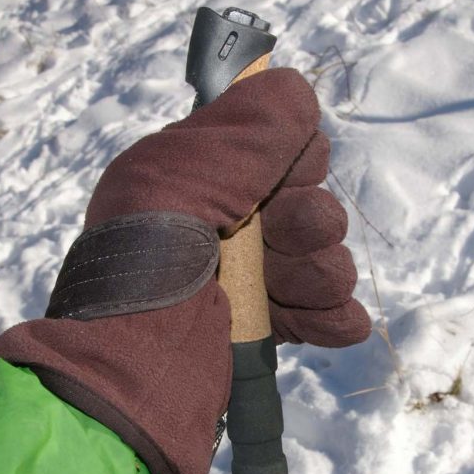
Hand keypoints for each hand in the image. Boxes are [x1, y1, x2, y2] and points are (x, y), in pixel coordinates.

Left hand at [0, 69, 369, 473]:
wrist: (132, 384)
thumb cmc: (147, 273)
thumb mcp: (178, 180)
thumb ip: (241, 132)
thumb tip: (294, 89)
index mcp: (189, 180)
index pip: (271, 149)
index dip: (292, 159)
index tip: (285, 175)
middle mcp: (216, 225)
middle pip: (303, 206)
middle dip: (310, 220)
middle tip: (292, 237)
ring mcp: (239, 282)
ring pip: (318, 260)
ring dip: (325, 270)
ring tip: (308, 286)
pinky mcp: (258, 332)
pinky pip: (318, 313)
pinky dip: (334, 317)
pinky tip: (340, 322)